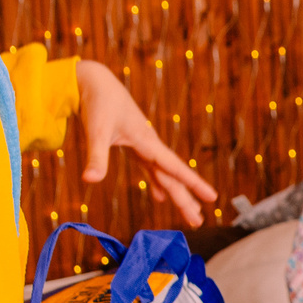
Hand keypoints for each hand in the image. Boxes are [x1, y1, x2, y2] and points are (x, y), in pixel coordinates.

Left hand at [74, 60, 218, 224]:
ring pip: (165, 174)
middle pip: (172, 176)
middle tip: (198, 221)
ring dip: (176, 193)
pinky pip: (152, 168)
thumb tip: (90, 180)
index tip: (212, 198)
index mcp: (147, 141)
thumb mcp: (96, 130)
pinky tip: (161, 197)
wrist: (95, 81)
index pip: (174, 167)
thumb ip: (96, 157)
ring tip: (191, 213)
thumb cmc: (97, 102)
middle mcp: (150, 144)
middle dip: (185, 199)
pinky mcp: (134, 144)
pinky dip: (158, 183)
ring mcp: (144, 145)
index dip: (193, 183)